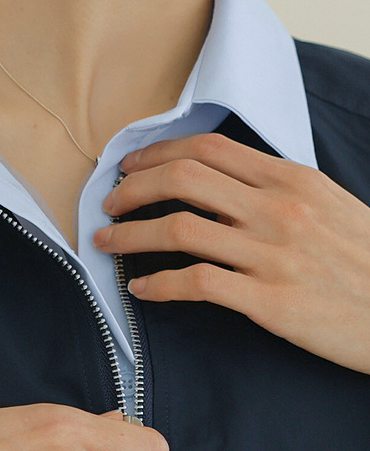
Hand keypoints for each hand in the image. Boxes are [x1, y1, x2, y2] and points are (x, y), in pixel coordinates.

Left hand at [92, 130, 369, 373]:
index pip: (209, 149)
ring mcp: (271, 254)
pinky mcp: (267, 301)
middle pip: (184, 179)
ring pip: (180, 228)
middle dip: (133, 187)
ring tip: (106, 243)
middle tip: (107, 202)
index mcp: (291, 179)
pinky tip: (140, 290)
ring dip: (130, 234)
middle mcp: (277, 208)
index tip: (130, 166)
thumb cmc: (365, 261)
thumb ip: (279, 191)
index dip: (159, 153)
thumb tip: (230, 186)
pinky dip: (158, 284)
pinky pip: (196, 283)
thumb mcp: (328, 206)